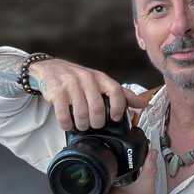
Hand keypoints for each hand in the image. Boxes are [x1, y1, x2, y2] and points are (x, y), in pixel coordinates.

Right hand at [28, 58, 149, 129]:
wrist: (50, 69)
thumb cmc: (79, 79)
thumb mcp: (101, 82)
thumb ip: (122, 94)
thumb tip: (143, 104)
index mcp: (101, 77)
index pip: (116, 90)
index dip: (119, 107)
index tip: (116, 117)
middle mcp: (87, 79)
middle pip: (98, 108)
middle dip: (97, 123)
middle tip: (94, 124)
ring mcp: (71, 85)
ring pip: (81, 114)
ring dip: (82, 125)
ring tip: (81, 124)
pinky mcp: (57, 93)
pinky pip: (64, 116)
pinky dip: (67, 125)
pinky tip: (68, 124)